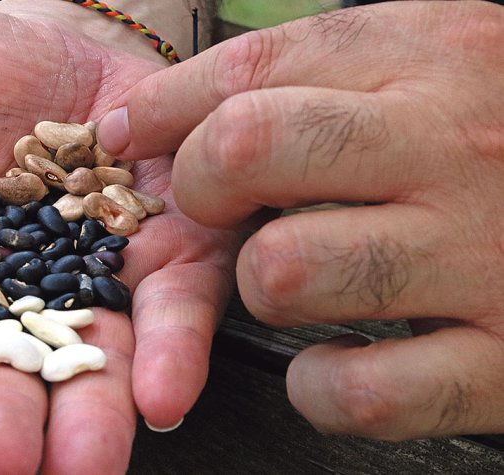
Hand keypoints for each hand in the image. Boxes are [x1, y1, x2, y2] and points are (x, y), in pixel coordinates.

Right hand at [0, 4, 237, 472]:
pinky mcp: (167, 255)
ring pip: (96, 361)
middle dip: (7, 421)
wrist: (45, 43)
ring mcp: (96, 282)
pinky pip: (172, 308)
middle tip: (6, 462)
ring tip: (87, 461)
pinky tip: (163, 394)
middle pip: (9, 373)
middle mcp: (14, 301)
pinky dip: (171, 351)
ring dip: (94, 416)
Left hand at [96, 1, 503, 439]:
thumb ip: (334, 69)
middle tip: (218, 206)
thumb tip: (186, 107)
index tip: (129, 134)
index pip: (252, 68)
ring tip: (300, 278)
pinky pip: (355, 389)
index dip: (167, 107)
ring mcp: (482, 256)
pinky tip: (338, 358)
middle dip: (200, 186)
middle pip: (248, 151)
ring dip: (267, 284)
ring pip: (286, 273)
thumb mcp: (448, 55)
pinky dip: (321, 385)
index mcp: (433, 57)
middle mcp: (451, 147)